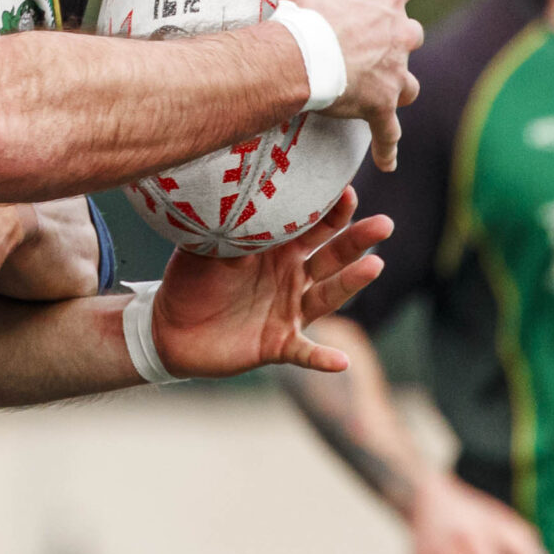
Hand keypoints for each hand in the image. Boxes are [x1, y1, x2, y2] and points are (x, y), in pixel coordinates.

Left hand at [147, 188, 392, 378]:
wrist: (168, 327)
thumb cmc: (190, 278)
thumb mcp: (208, 246)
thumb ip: (230, 225)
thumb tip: (243, 192)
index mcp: (276, 249)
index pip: (311, 226)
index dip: (330, 211)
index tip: (345, 191)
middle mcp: (291, 277)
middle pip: (332, 256)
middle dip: (358, 240)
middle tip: (384, 225)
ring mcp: (288, 311)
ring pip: (326, 296)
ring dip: (351, 283)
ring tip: (374, 265)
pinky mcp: (278, 344)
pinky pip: (304, 352)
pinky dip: (322, 358)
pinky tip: (342, 362)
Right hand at [265, 0, 425, 171]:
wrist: (306, 58)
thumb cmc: (306, 15)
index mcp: (384, 2)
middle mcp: (398, 37)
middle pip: (414, 34)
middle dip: (401, 39)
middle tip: (380, 43)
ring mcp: (393, 75)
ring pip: (410, 84)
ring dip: (400, 86)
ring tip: (386, 93)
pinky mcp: (381, 106)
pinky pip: (389, 131)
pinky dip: (388, 146)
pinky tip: (387, 163)